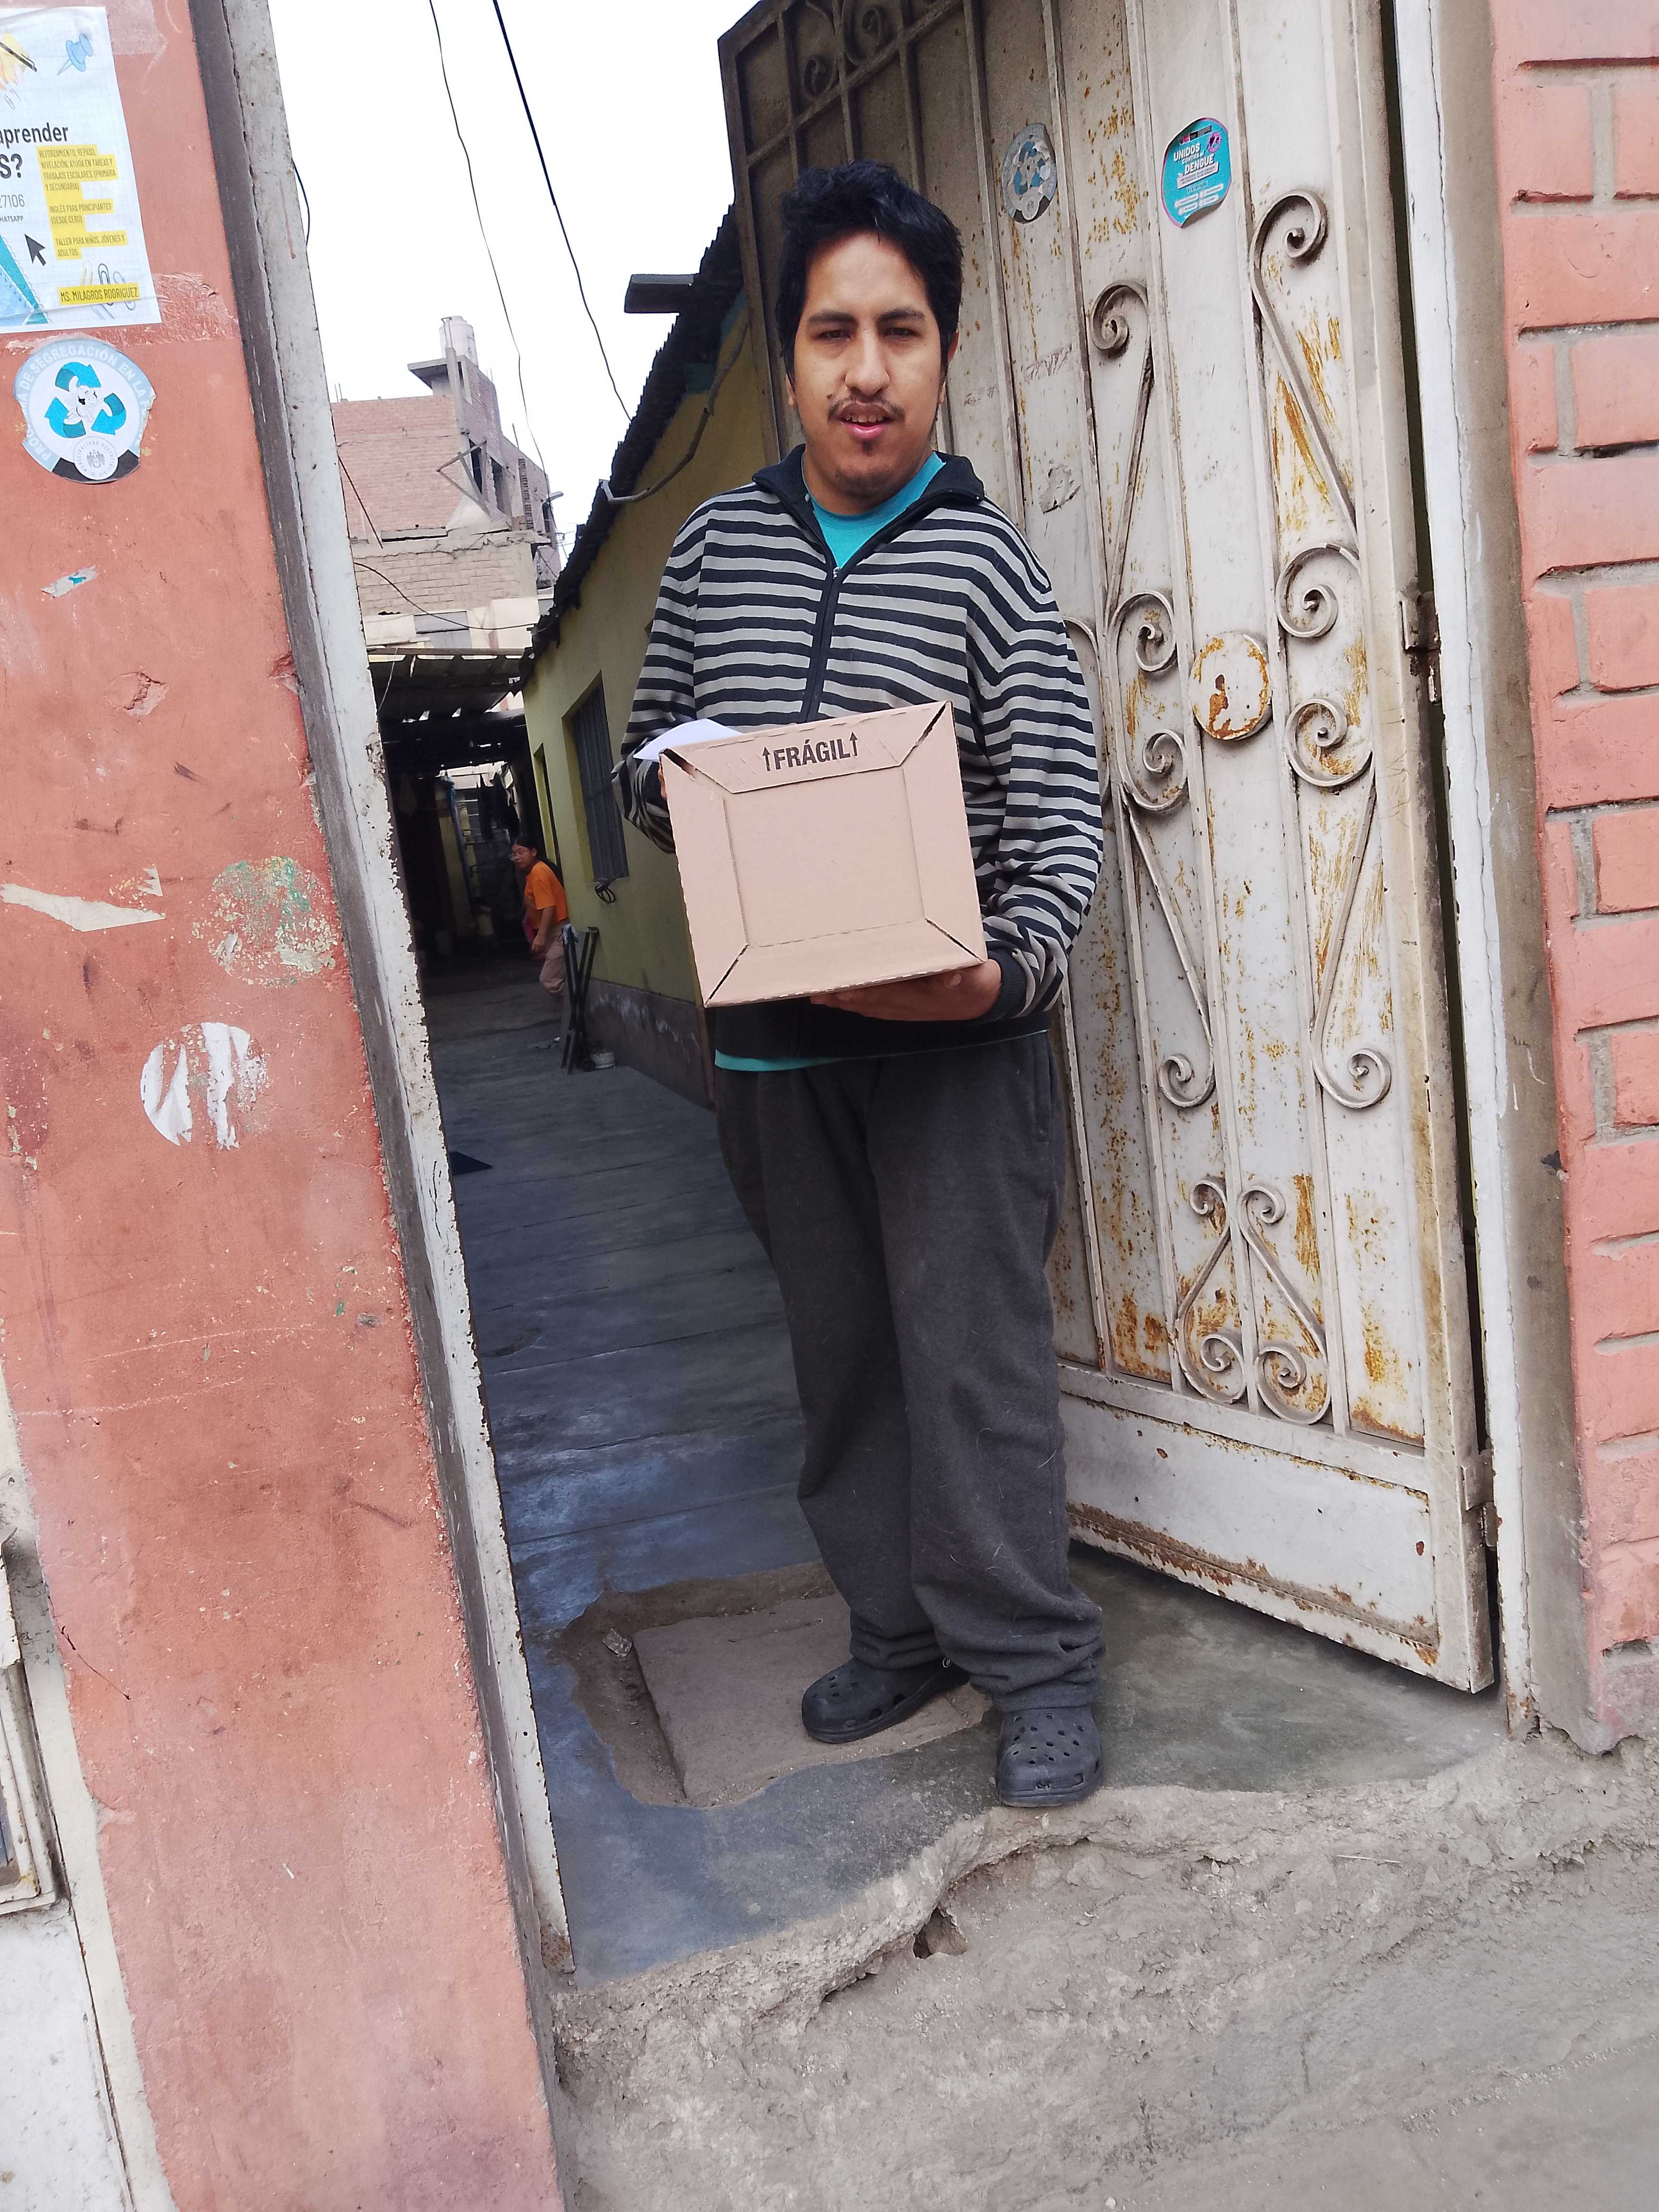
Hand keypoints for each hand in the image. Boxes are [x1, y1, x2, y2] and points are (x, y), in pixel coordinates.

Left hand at [810, 959, 1002, 1022]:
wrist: (979, 999)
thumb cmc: (975, 980)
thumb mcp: (976, 975)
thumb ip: (964, 974)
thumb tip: (951, 977)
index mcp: (922, 996)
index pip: (887, 993)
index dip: (864, 990)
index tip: (842, 985)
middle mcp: (906, 1006)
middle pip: (867, 1001)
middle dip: (841, 994)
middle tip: (815, 986)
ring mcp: (900, 1008)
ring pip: (864, 1005)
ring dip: (839, 1000)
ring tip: (814, 992)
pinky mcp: (896, 1006)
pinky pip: (868, 1005)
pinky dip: (848, 1002)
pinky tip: (830, 997)